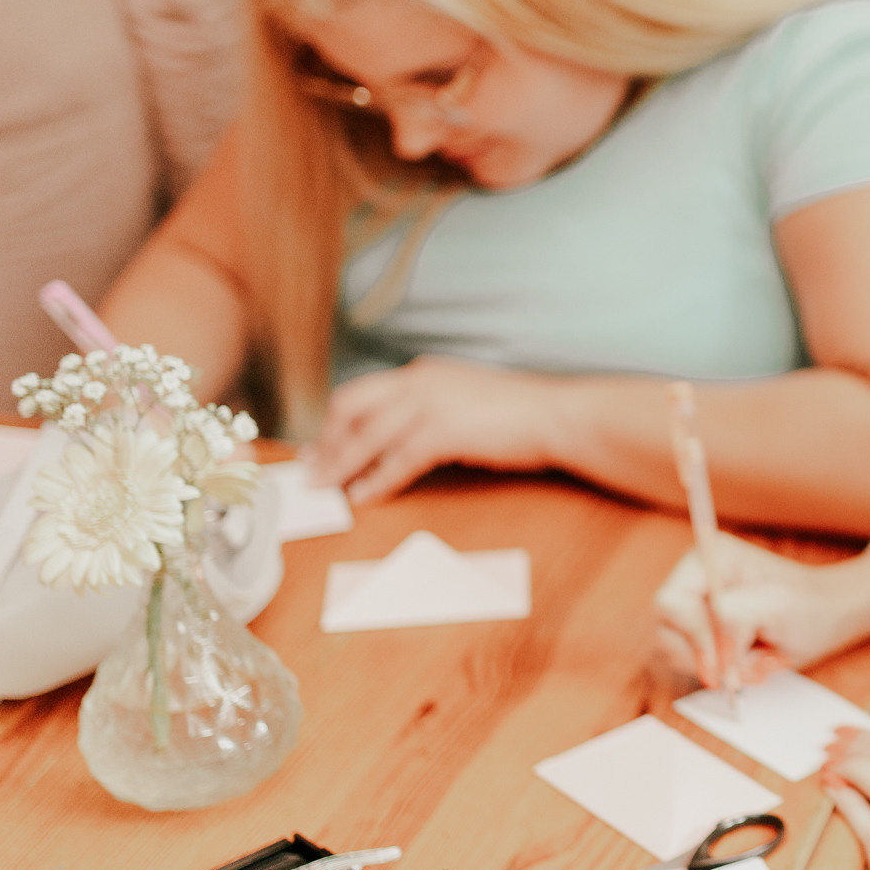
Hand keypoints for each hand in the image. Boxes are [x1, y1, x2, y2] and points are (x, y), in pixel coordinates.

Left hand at [305, 356, 558, 503]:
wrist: (557, 415)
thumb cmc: (521, 413)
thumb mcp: (466, 400)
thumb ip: (432, 410)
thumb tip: (403, 440)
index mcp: (423, 372)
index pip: (361, 394)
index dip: (334, 424)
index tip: (319, 447)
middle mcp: (419, 381)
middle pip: (351, 409)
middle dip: (327, 443)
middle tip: (312, 472)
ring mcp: (430, 404)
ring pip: (367, 437)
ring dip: (342, 466)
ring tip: (327, 489)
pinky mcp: (444, 431)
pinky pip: (396, 461)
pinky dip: (376, 481)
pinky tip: (365, 497)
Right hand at [653, 536, 869, 688]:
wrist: (829, 616)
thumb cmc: (809, 602)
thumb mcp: (777, 604)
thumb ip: (736, 618)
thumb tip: (713, 652)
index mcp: (706, 559)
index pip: (671, 604)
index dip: (693, 638)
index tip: (720, 667)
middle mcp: (694, 582)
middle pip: (667, 634)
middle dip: (709, 658)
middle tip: (751, 668)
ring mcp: (695, 611)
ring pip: (678, 655)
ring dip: (721, 669)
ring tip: (761, 662)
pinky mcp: (703, 637)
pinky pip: (695, 666)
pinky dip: (725, 675)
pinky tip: (755, 664)